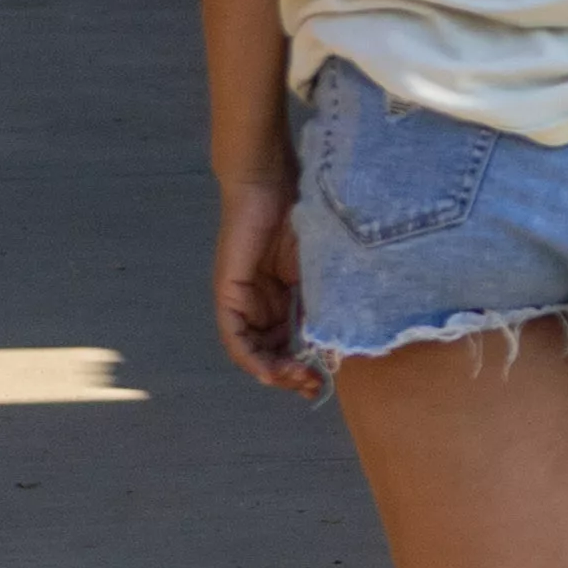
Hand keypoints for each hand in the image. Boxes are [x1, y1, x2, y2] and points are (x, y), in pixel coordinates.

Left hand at [211, 177, 319, 395]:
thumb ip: (323, 300)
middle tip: (313, 387)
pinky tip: (268, 372)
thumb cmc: (302, 213)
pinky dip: (250, 358)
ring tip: (297, 380)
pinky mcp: (228, 293)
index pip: (288, 343)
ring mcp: (240, 300)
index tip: (323, 380)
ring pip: (252, 351)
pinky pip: (234, 337)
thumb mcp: (320, 268)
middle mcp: (258, 304)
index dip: (304, 365)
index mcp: (281, 297)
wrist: (271, 180)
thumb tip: (339, 341)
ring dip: (273, 372)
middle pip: (270, 353)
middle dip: (291, 375)